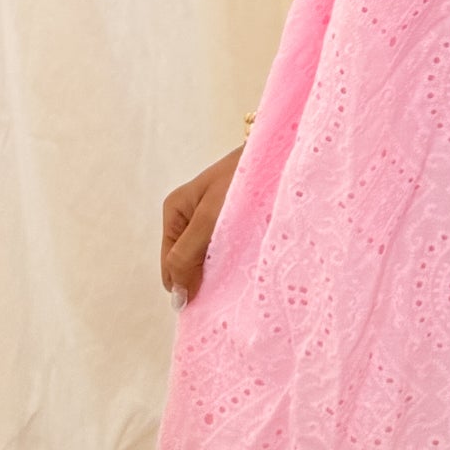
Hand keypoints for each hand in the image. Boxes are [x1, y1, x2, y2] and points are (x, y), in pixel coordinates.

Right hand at [160, 146, 242, 305]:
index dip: (189, 285)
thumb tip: (176, 299)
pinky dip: (237, 257)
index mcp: (175, 211)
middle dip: (207, 276)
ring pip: (209, 259)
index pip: (170, 269)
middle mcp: (189, 216)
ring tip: (244, 266)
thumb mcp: (209, 219)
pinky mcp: (232, 219)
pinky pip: (227, 249)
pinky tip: (251, 257)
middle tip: (232, 277)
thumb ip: (187, 256)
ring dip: (224, 267)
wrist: (279, 150)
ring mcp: (211, 218)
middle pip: (189, 264)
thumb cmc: (242, 180)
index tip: (215, 293)